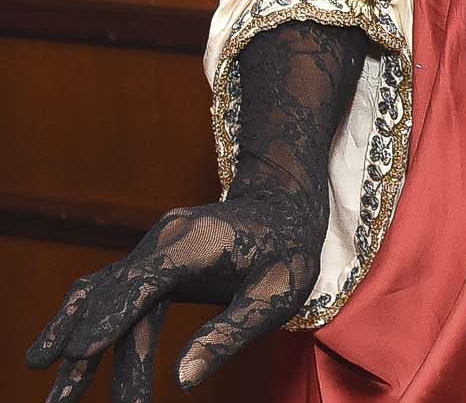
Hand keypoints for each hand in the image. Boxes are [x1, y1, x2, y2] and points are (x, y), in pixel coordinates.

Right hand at [25, 186, 325, 400]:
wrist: (283, 205)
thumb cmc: (286, 250)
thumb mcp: (276, 293)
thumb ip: (230, 332)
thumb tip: (183, 378)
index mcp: (195, 241)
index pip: (143, 283)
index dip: (109, 319)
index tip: (77, 354)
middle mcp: (164, 239)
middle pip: (117, 299)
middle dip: (87, 353)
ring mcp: (152, 248)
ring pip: (103, 296)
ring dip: (74, 341)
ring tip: (55, 394)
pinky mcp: (150, 261)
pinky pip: (108, 290)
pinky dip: (83, 319)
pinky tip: (61, 351)